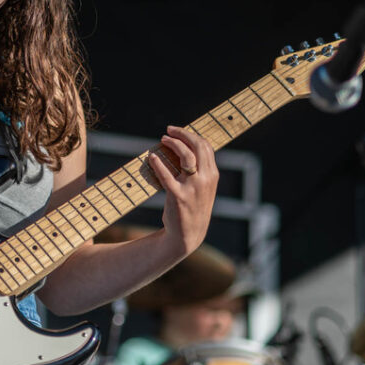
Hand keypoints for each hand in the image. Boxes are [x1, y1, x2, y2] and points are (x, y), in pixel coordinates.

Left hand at [147, 125, 217, 255]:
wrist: (187, 234)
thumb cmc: (192, 208)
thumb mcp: (202, 188)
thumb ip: (199, 171)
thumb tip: (184, 149)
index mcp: (212, 175)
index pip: (206, 146)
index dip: (191, 135)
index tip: (178, 132)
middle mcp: (205, 179)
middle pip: (198, 146)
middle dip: (183, 134)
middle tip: (169, 130)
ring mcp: (193, 187)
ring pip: (187, 156)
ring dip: (174, 144)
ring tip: (163, 139)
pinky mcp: (178, 195)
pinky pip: (167, 174)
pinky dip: (158, 163)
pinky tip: (152, 157)